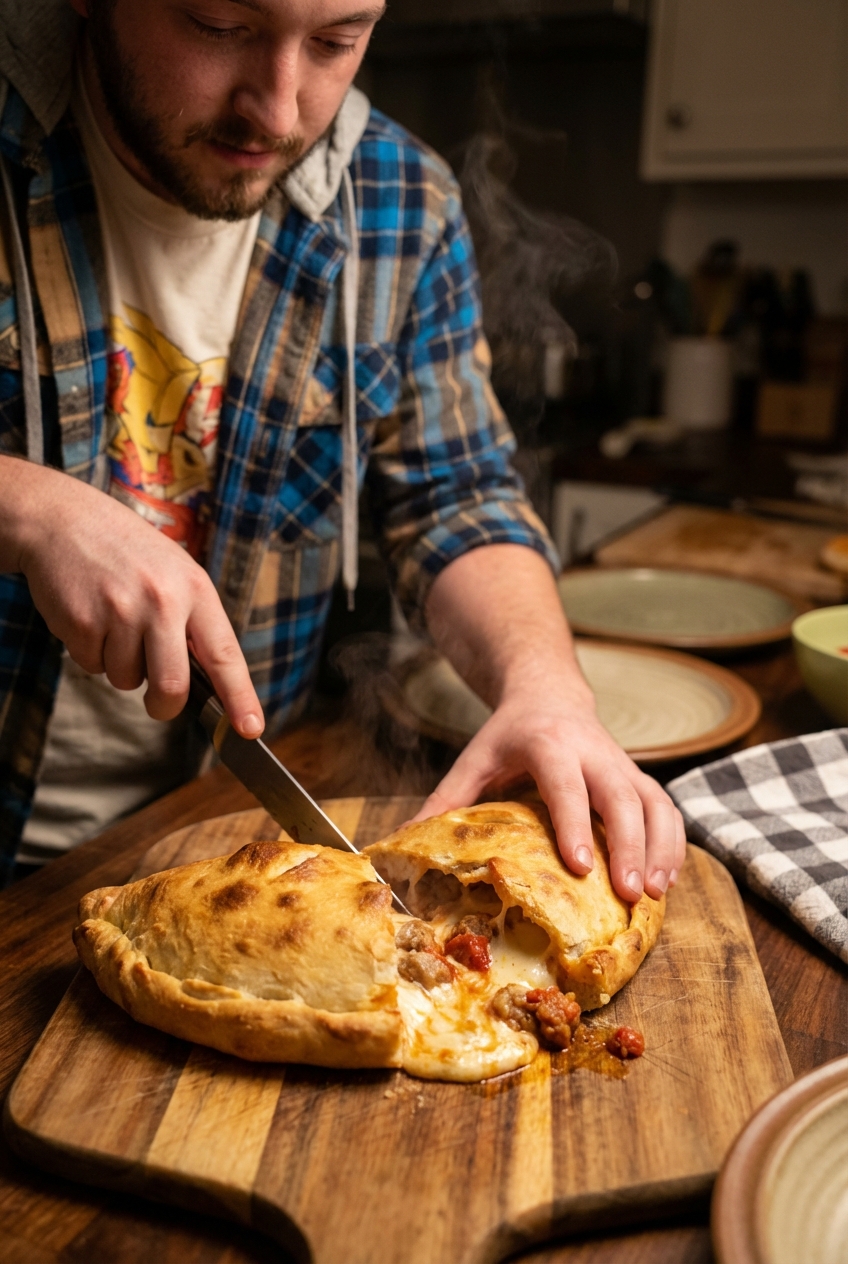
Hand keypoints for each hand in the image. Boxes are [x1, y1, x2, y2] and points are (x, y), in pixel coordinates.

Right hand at [1, 458, 262, 735]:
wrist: (65, 520)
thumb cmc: (129, 554)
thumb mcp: (176, 574)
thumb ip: (194, 623)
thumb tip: (211, 685)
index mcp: (195, 590)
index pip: (225, 654)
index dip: (240, 697)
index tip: (250, 728)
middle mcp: (162, 601)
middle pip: (172, 685)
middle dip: (164, 705)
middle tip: (158, 703)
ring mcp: (120, 611)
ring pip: (126, 680)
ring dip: (120, 666)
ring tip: (114, 623)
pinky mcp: (82, 621)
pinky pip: (91, 666)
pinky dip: (90, 653)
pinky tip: (90, 617)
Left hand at [418, 543, 685, 902]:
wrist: (550, 693)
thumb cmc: (508, 736)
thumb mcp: (474, 760)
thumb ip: (445, 800)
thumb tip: (401, 843)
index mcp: (549, 745)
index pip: (566, 785)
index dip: (574, 824)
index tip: (579, 866)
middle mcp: (594, 752)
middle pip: (622, 797)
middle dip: (628, 846)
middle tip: (630, 893)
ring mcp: (623, 765)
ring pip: (654, 804)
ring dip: (659, 849)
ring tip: (654, 894)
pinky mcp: (640, 778)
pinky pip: (666, 810)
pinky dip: (672, 844)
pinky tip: (667, 880)